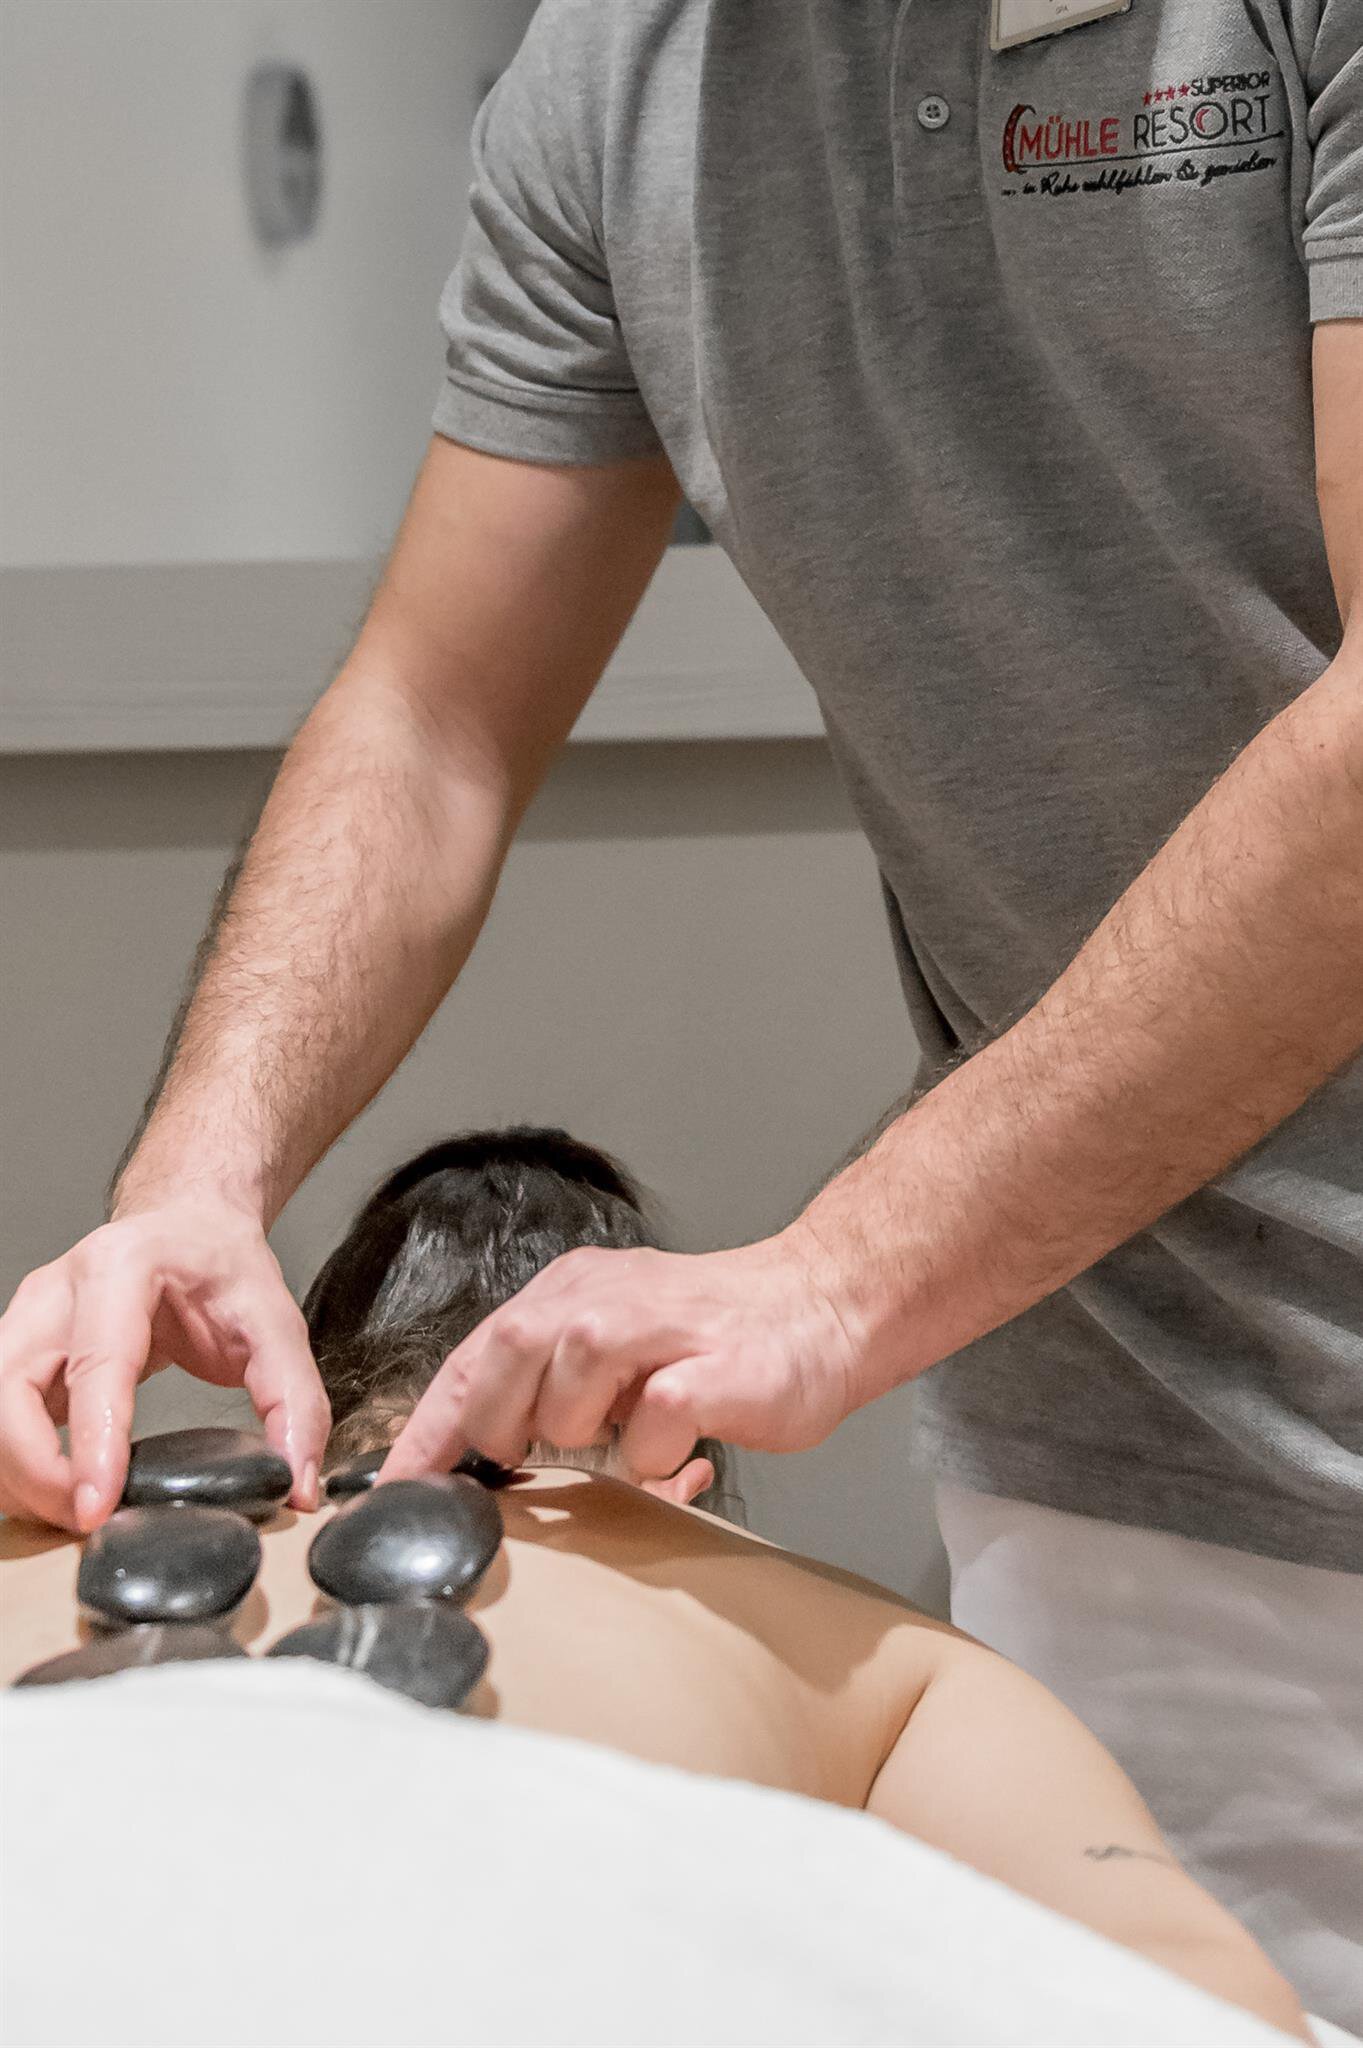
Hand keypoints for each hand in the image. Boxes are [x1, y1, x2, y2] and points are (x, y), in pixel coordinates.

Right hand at [0, 1197, 329, 1530]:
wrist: (187, 1226)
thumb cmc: (220, 1267)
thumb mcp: (276, 1322)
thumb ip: (295, 1402)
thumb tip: (297, 1485)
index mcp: (122, 1268)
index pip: (94, 1367)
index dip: (90, 1445)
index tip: (96, 1508)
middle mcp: (59, 1291)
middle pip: (9, 1393)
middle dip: (39, 1472)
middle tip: (91, 1521)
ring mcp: (27, 1319)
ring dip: (19, 1473)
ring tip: (77, 1511)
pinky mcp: (17, 1350)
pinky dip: (17, 1463)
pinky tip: (59, 1490)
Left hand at [380, 1227, 864, 1482]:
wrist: (827, 1308)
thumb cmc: (717, 1344)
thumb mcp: (618, 1349)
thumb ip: (553, 1384)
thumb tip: (476, 1455)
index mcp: (574, 1290)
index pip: (476, 1354)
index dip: (428, 1425)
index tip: (394, 1485)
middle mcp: (607, 1295)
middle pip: (508, 1352)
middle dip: (500, 1424)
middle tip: (527, 1460)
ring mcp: (661, 1327)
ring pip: (570, 1381)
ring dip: (580, 1431)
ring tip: (621, 1435)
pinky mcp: (714, 1367)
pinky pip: (652, 1422)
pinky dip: (653, 1452)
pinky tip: (682, 1443)